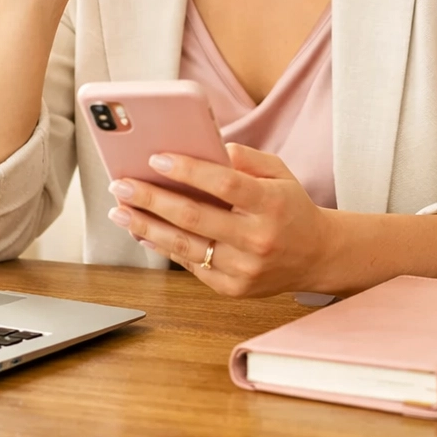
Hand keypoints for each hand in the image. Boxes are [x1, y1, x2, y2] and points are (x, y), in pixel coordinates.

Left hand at [106, 143, 331, 297]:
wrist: (316, 255)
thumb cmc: (291, 206)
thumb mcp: (279, 172)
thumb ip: (246, 158)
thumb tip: (209, 148)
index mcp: (272, 203)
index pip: (225, 184)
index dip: (189, 170)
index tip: (157, 158)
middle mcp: (258, 238)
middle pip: (195, 217)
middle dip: (152, 199)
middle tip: (122, 185)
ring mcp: (245, 268)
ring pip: (185, 246)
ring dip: (146, 226)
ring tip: (120, 211)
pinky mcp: (233, 288)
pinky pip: (191, 266)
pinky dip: (163, 248)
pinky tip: (143, 232)